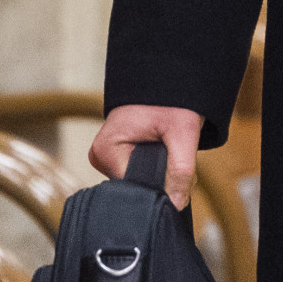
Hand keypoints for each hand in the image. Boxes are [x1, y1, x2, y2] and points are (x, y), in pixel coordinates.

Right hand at [89, 104, 205, 210]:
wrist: (167, 76)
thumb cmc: (171, 99)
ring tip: (173, 151)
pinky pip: (140, 173)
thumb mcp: (182, 132)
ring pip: (142, 182)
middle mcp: (101, 156)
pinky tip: (166, 153)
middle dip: (163, 182)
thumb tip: (176, 205)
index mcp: (106, 151)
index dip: (161, 188)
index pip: (134, 189)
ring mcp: (108, 157)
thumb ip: (181, 170)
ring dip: (163, 175)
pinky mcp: (118, 155)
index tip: (180, 179)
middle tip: (180, 160)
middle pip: (137, 187)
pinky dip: (158, 168)